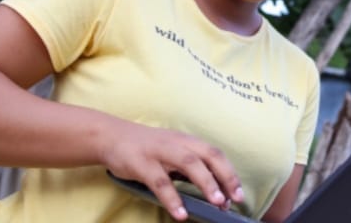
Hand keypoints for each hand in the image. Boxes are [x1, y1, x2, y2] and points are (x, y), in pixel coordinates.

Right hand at [100, 121, 244, 220]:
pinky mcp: (141, 163)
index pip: (215, 154)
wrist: (111, 136)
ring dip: (206, 183)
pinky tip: (181, 213)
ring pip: (189, 164)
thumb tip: (218, 193)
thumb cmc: (147, 148)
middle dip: (225, 177)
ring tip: (217, 203)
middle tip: (235, 199)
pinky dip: (172, 198)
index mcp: (187, 141)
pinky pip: (160, 182)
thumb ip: (192, 170)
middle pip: (208, 156)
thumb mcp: (172, 152)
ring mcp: (159, 152)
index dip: (230, 173)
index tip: (239, 194)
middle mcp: (177, 143)